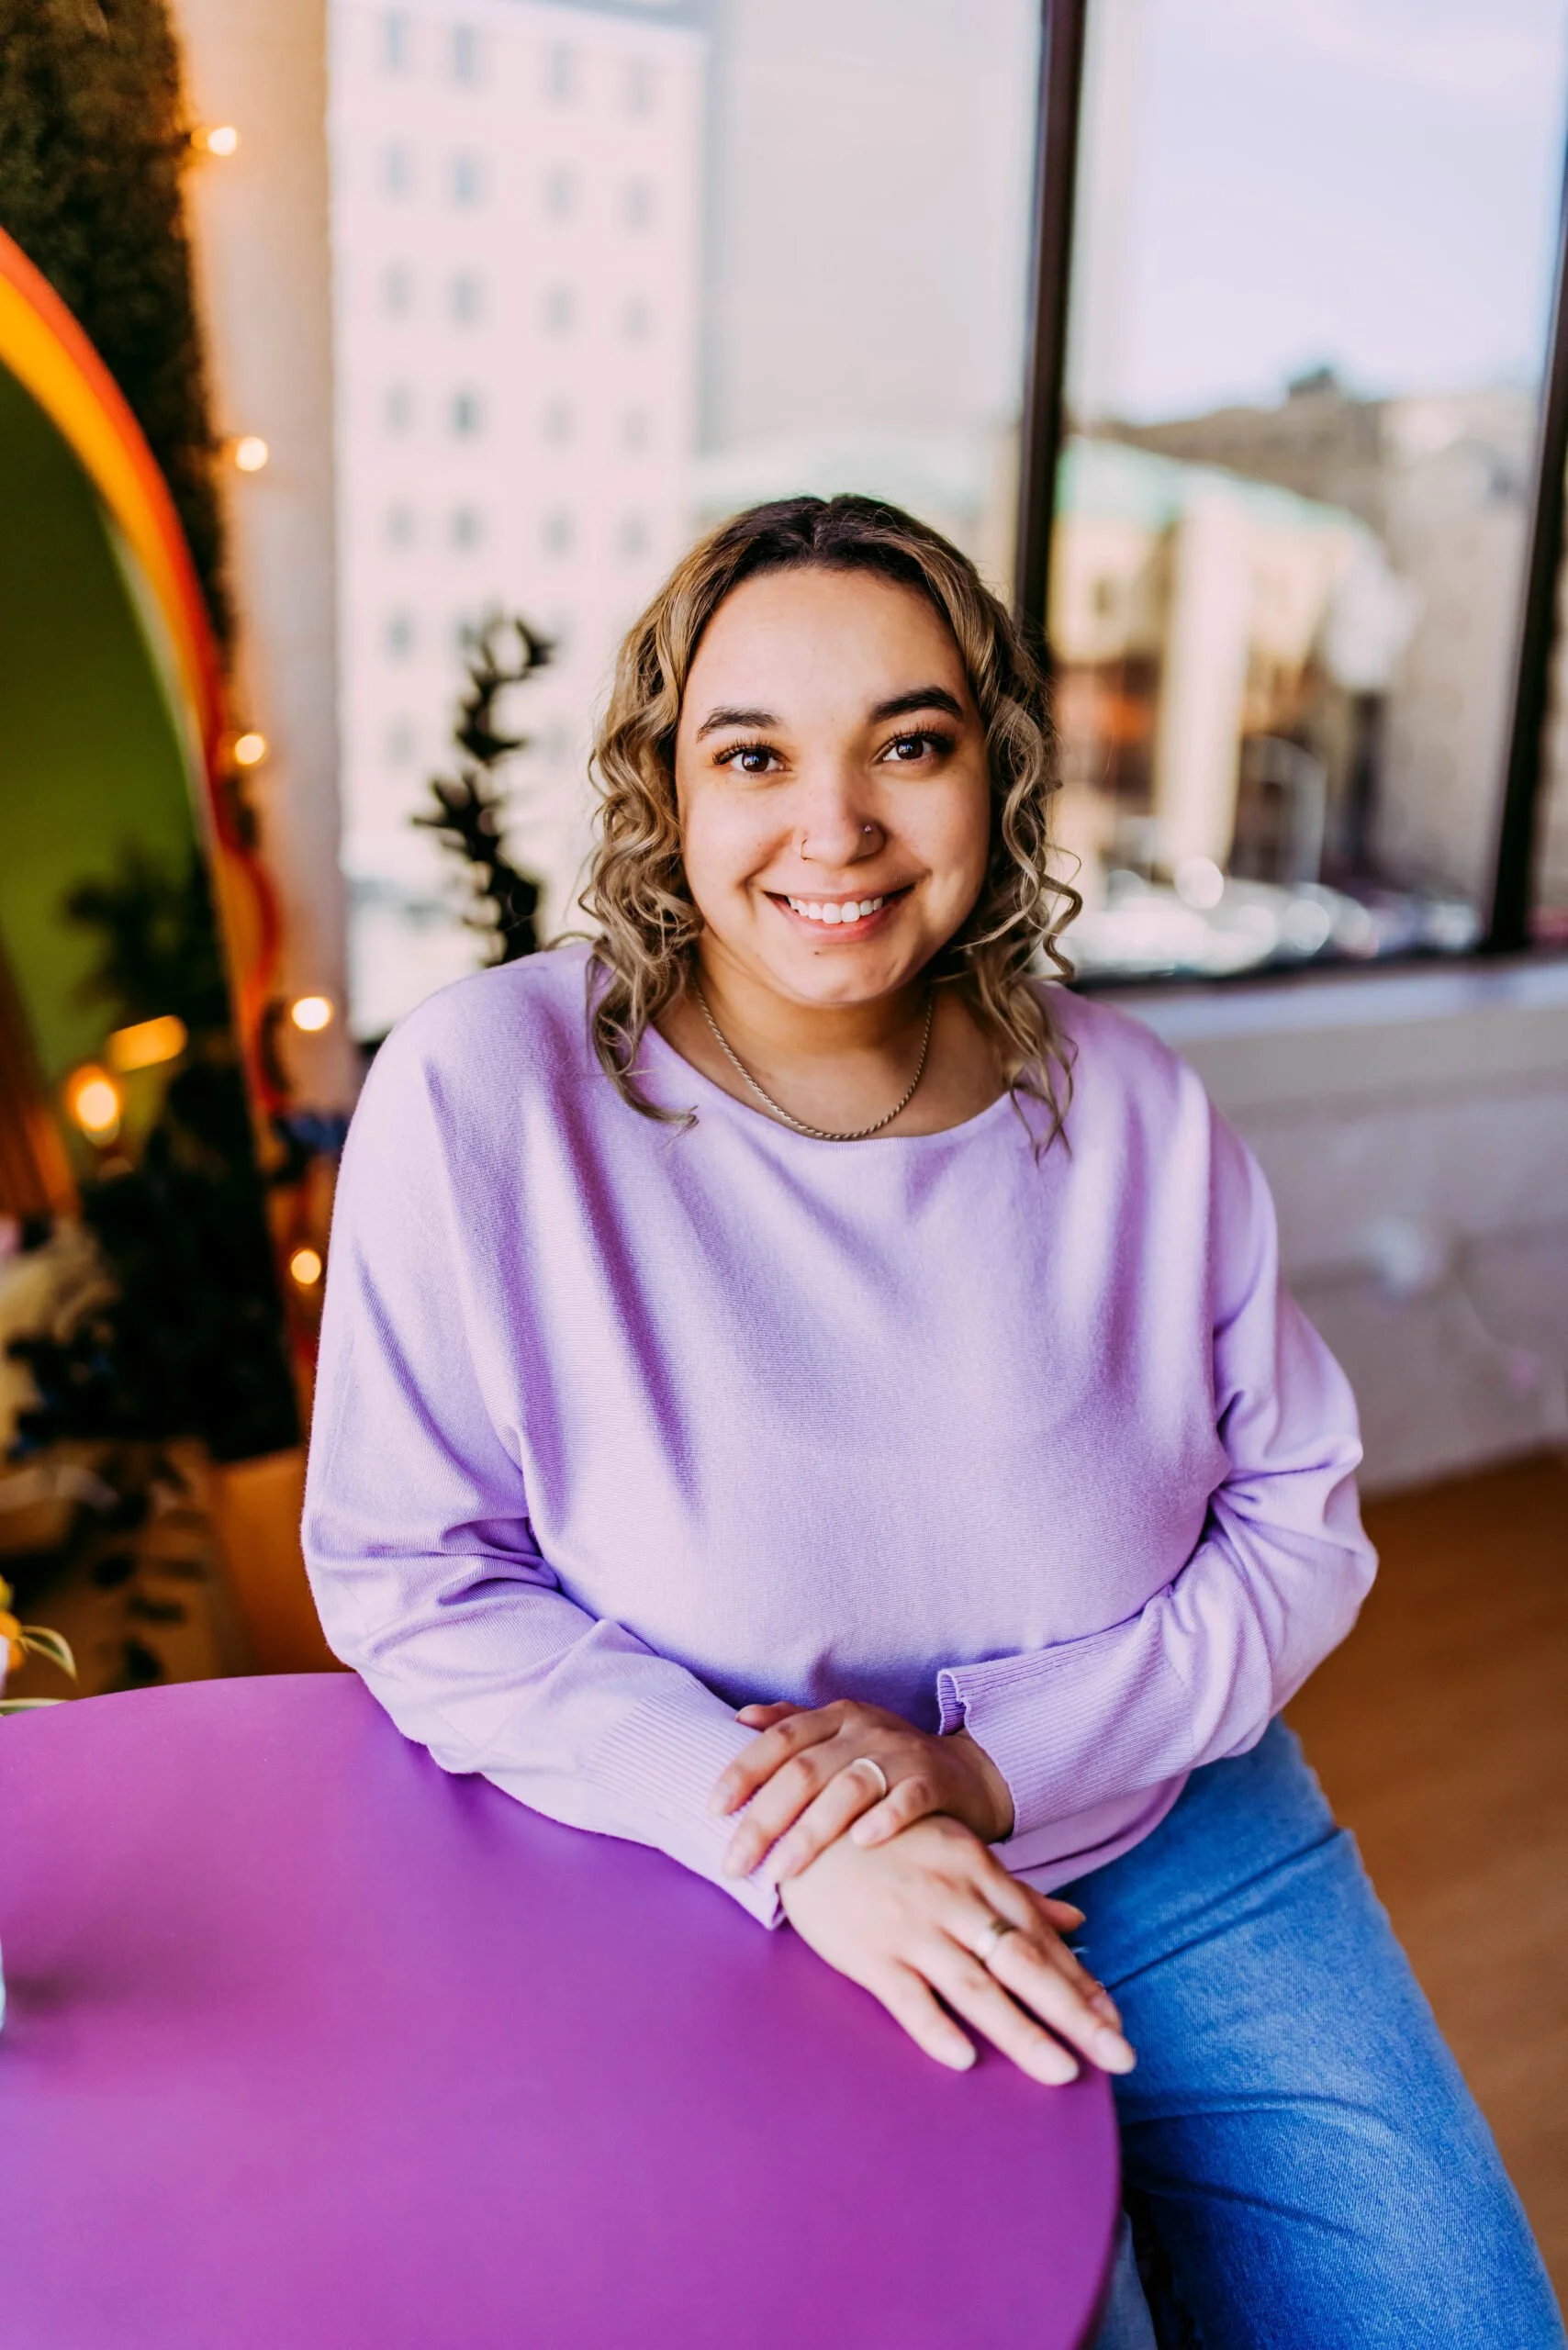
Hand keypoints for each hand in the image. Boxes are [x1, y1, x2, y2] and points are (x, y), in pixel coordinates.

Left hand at [710, 1698, 1013, 1884]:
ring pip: (850, 1786)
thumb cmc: (887, 1761)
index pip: (780, 1738)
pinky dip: (886, 1817)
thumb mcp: (841, 1735)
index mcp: (835, 1717)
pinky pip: (909, 1796)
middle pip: (805, 1770)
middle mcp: (864, 1729)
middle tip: (735, 1863)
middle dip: (765, 1819)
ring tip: (781, 1871)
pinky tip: (862, 1843)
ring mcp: (901, 1753)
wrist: (966, 1774)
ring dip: (812, 1831)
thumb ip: (792, 1725)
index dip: (744, 1771)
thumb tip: (741, 1717)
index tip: (713, 1809)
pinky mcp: (935, 1780)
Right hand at [778, 1813, 1134, 2082]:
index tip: (1116, 2024)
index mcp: (978, 1873)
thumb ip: (1018, 1893)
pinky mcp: (866, 1952)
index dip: (1081, 1983)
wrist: (806, 1824)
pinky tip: (965, 2059)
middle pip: (1022, 1964)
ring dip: (1022, 2032)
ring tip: (1063, 2072)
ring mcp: (909, 1928)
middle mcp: (952, 1901)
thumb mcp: (958, 1853)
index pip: (1040, 1937)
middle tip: (1119, 2057)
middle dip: (1074, 2014)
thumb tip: (1078, 1921)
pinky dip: (935, 2027)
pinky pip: (906, 1997)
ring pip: (975, 1987)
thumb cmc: (890, 1842)